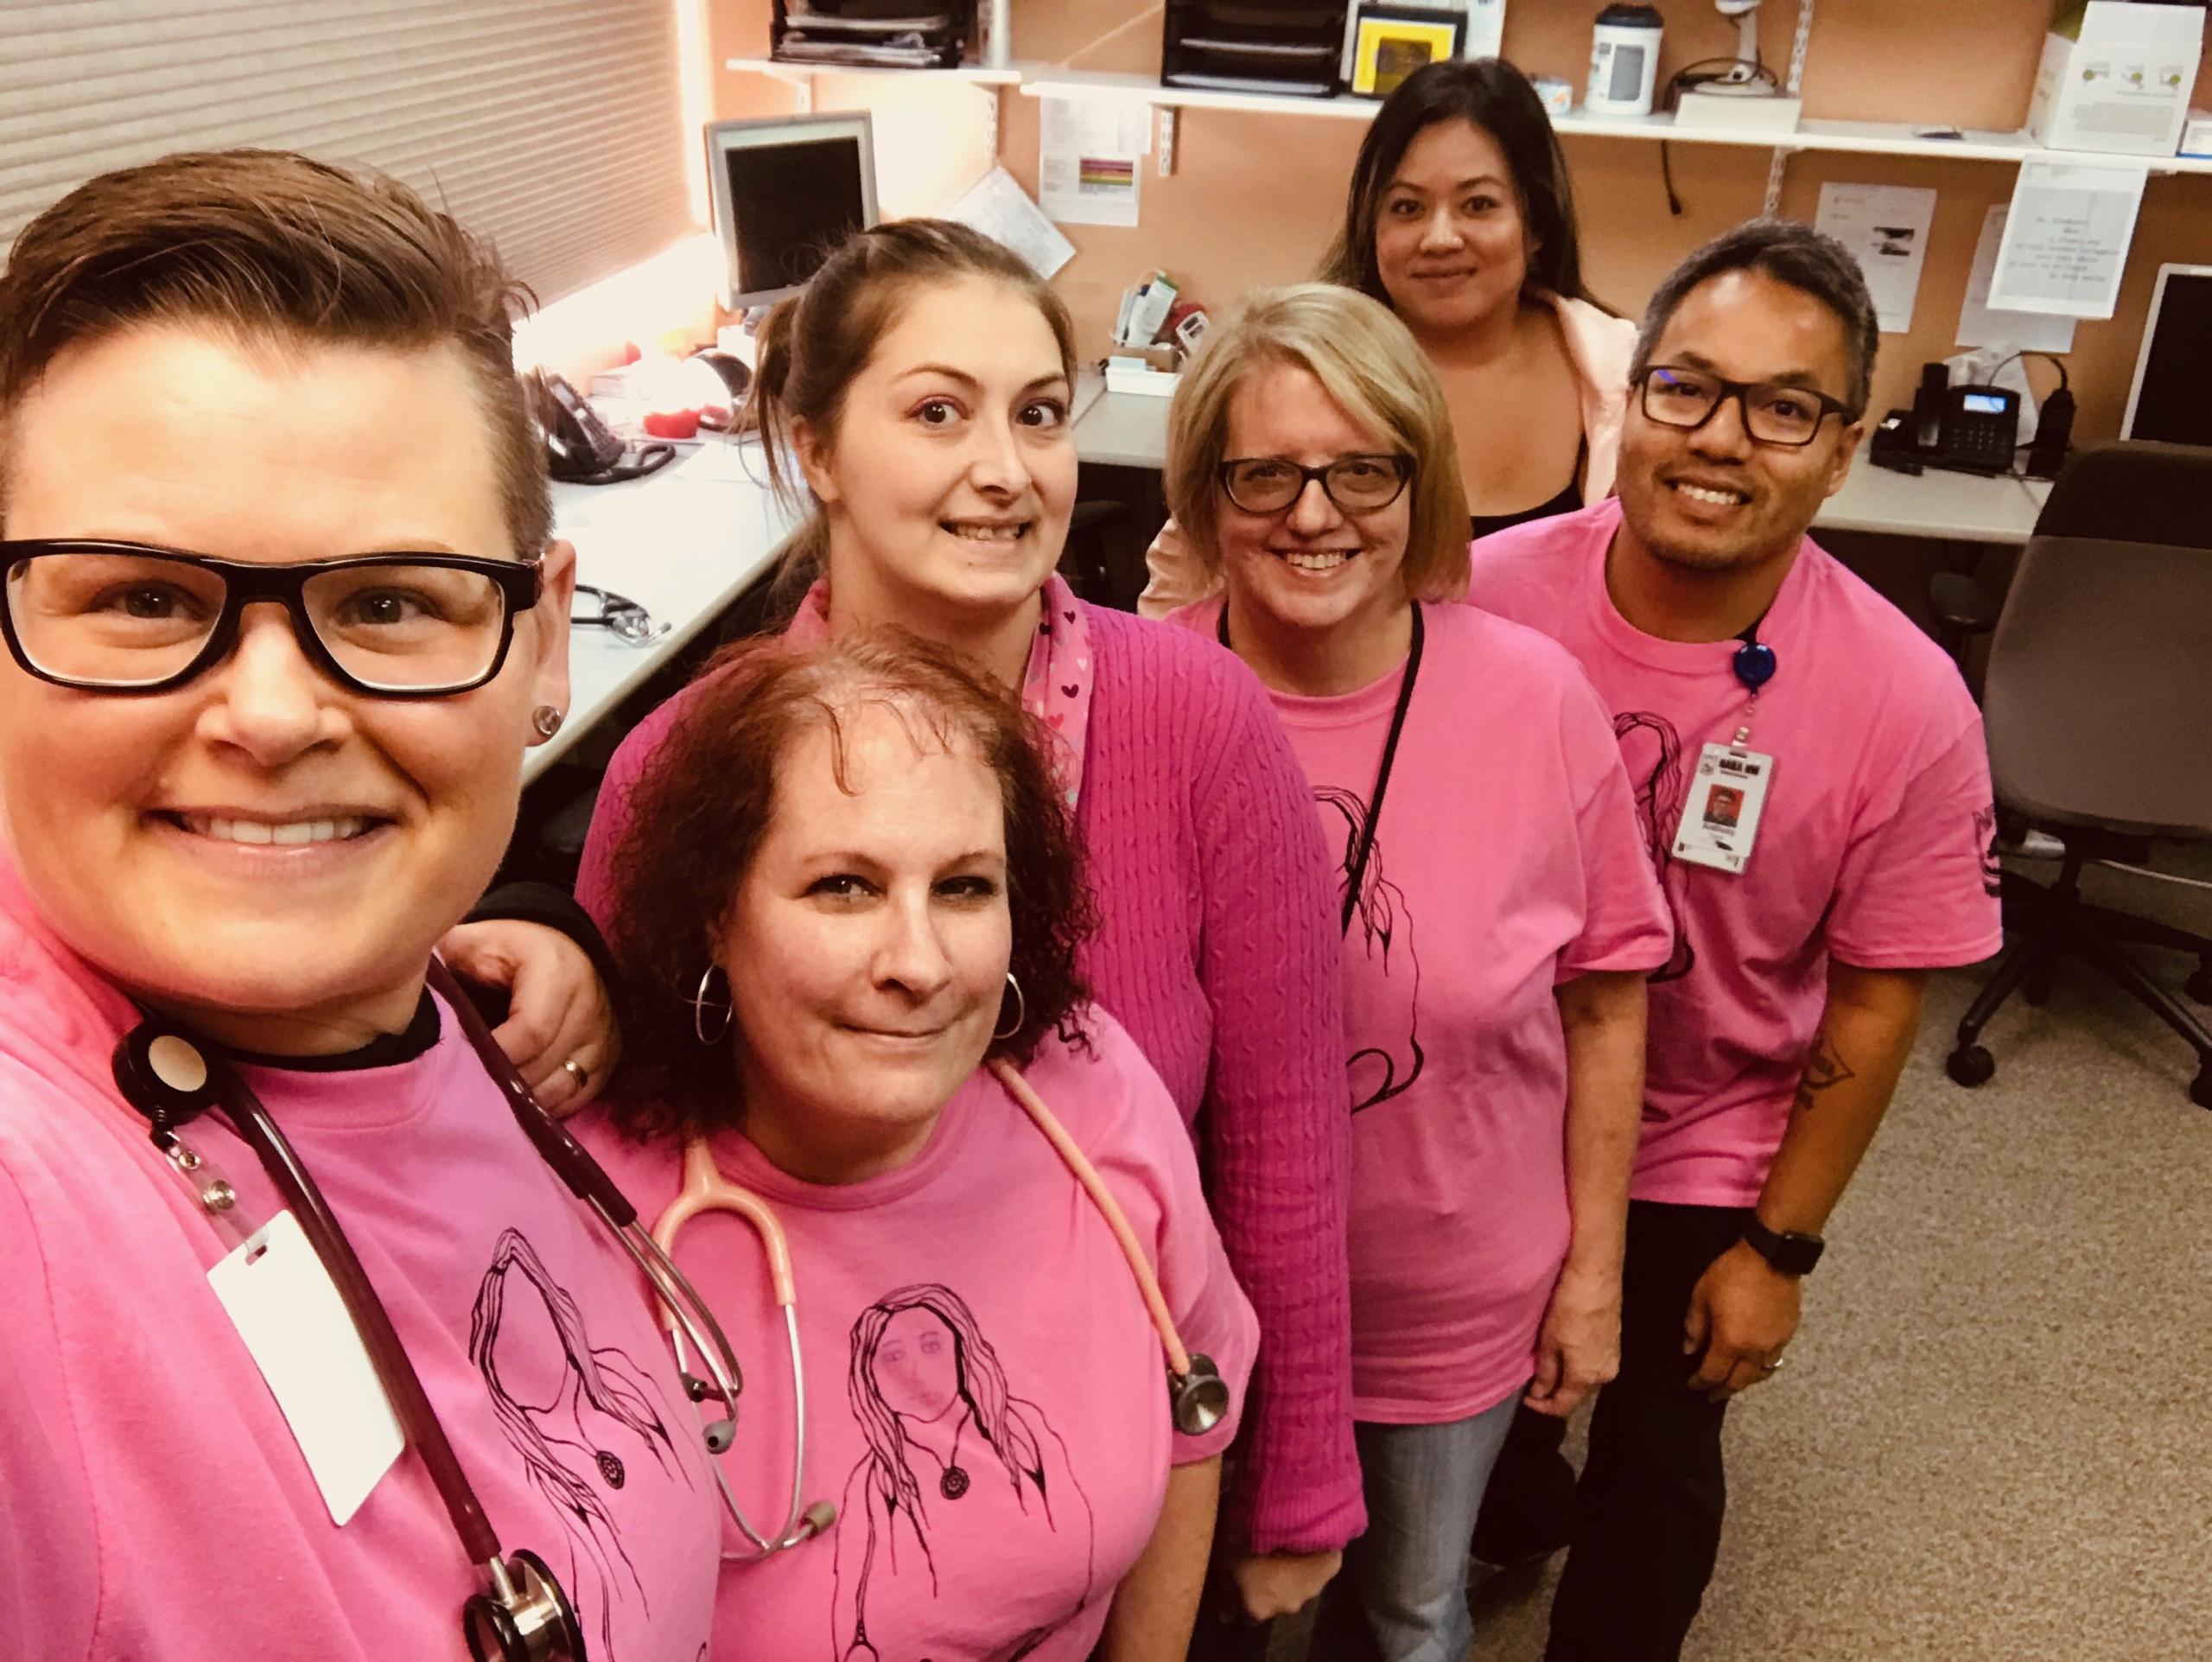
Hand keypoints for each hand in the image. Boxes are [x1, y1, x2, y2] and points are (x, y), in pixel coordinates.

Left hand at [437, 920, 619, 1115]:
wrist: (554, 943)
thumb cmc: (501, 947)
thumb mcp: (468, 943)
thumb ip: (439, 966)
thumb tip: (399, 999)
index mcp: (555, 969)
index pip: (530, 1031)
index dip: (494, 1058)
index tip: (459, 1070)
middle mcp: (590, 1001)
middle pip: (545, 1065)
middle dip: (504, 1084)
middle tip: (466, 1095)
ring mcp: (604, 1031)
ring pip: (564, 1086)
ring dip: (525, 1100)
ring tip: (492, 1101)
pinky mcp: (610, 1054)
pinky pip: (580, 1093)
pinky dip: (549, 1103)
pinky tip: (520, 1102)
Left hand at [1222, 1548, 1340, 1623]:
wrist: (1289, 1517)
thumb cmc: (1249, 1539)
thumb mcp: (1225, 1559)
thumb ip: (1225, 1588)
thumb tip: (1225, 1617)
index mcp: (1259, 1608)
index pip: (1248, 1615)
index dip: (1244, 1598)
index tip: (1241, 1580)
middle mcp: (1287, 1607)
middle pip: (1275, 1602)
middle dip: (1269, 1587)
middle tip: (1263, 1561)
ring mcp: (1312, 1590)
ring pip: (1298, 1586)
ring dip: (1290, 1574)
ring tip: (1283, 1549)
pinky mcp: (1330, 1570)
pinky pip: (1318, 1568)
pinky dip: (1310, 1560)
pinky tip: (1303, 1541)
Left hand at [1524, 1262, 1620, 1417]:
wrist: (1596, 1276)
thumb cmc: (1570, 1307)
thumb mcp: (1550, 1341)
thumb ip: (1546, 1372)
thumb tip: (1540, 1394)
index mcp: (1586, 1377)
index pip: (1563, 1407)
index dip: (1543, 1408)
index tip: (1527, 1400)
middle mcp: (1604, 1375)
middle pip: (1577, 1395)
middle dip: (1556, 1394)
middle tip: (1535, 1384)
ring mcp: (1612, 1359)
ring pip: (1586, 1380)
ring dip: (1567, 1379)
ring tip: (1547, 1368)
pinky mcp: (1614, 1345)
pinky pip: (1594, 1366)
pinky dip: (1579, 1366)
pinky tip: (1566, 1353)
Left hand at [1683, 1240, 1801, 1402]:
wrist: (1771, 1257)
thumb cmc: (1732, 1273)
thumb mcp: (1702, 1295)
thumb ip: (1694, 1326)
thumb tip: (1689, 1350)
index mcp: (1730, 1343)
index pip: (1713, 1374)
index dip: (1701, 1382)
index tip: (1692, 1385)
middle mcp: (1755, 1351)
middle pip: (1739, 1382)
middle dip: (1723, 1390)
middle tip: (1712, 1396)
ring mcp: (1775, 1344)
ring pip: (1759, 1374)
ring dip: (1744, 1382)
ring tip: (1733, 1383)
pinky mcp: (1788, 1335)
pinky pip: (1773, 1360)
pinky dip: (1761, 1367)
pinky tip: (1754, 1363)